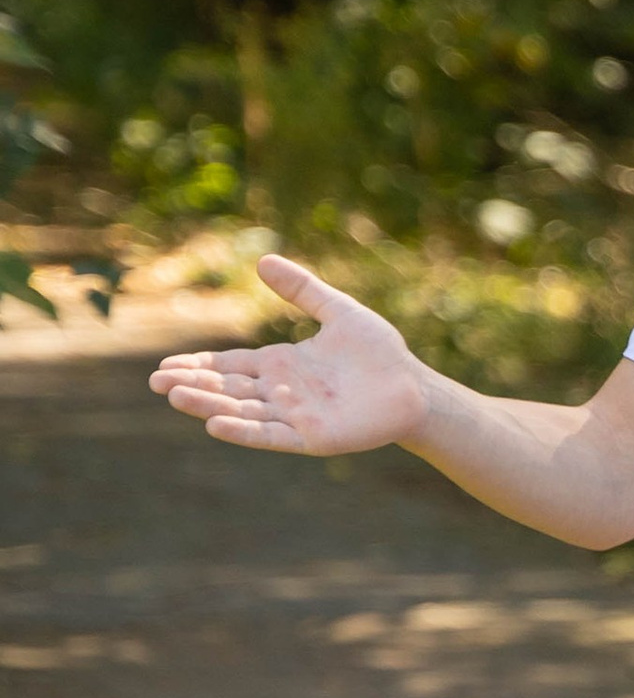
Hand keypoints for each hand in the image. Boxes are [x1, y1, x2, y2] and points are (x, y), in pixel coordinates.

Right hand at [147, 255, 427, 458]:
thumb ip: (302, 290)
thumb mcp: (337, 311)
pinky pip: (270, 435)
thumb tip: (262, 260)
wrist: (413, 386)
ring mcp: (293, 417)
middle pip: (227, 389)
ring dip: (208, 405)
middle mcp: (281, 392)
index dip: (198, 367)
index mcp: (281, 365)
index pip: (229, 366)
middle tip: (156, 382)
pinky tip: (215, 424)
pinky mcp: (311, 438)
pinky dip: (243, 430)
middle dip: (192, 386)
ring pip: (242, 410)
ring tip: (175, 397)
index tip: (164, 366)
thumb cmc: (378, 352)